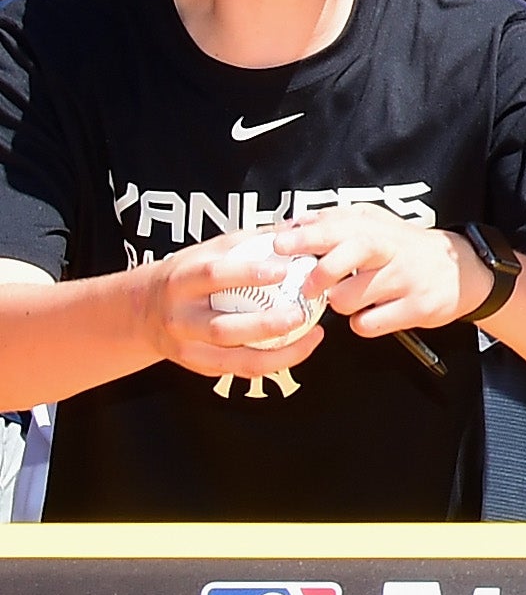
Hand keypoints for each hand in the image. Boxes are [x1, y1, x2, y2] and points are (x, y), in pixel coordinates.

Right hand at [140, 234, 328, 380]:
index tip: (283, 270)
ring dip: (277, 354)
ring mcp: (185, 348)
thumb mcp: (208, 251)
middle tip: (302, 313)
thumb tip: (297, 224)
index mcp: (181, 281)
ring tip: (313, 337)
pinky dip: (270, 364)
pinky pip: (236, 370)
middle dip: (265, 325)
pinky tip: (298, 349)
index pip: (213, 276)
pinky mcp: (196, 367)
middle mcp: (179, 318)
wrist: (143, 311)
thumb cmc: (188, 274)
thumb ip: (250, 240)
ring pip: (232, 359)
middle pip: (221, 328)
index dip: (247, 274)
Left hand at [274, 208, 481, 337]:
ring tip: (354, 297)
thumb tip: (290, 224)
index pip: (337, 227)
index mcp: (377, 229)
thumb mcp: (376, 225)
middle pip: (348, 256)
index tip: (279, 244)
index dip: (306, 237)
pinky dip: (362, 323)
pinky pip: (368, 324)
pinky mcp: (417, 307)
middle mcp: (392, 250)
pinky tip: (373, 312)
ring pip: (349, 299)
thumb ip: (333, 222)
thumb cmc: (405, 248)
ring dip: (341, 304)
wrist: (462, 271)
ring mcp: (406, 279)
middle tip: (308, 287)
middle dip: (321, 273)